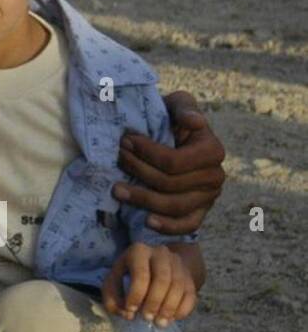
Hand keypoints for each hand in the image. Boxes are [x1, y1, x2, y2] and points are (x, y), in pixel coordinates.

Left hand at [101, 242, 197, 326]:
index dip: (136, 295)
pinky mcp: (189, 277)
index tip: (131, 310)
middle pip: (162, 280)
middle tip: (146, 318)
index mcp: (139, 251)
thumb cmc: (130, 274)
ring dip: (169, 308)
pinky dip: (182, 310)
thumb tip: (127, 314)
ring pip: (178, 287)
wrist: (156, 263)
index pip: (141, 274)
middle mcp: (161, 254)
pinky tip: (171, 318)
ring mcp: (178, 264)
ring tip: (159, 323)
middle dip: (154, 302)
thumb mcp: (114, 281)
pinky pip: (190, 295)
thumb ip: (112, 298)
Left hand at [114, 91, 225, 234]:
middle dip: (138, 172)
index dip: (146, 154)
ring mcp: (208, 198)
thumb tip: (194, 122)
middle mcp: (215, 176)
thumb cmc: (172, 119)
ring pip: (173, 206)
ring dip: (142, 199)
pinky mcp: (199, 212)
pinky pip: (186, 225)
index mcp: (212, 151)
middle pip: (169, 184)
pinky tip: (147, 221)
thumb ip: (184, 108)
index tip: (124, 142)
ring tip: (116, 189)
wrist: (173, 137)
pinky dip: (167, 226)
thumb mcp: (178, 104)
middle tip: (117, 160)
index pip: (173, 162)